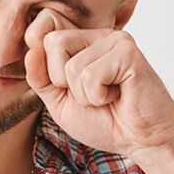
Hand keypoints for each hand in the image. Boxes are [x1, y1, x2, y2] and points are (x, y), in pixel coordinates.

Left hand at [23, 7, 173, 161]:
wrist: (142, 141)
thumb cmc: (106, 122)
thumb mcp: (60, 102)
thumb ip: (41, 77)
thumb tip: (31, 48)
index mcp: (83, 42)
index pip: (45, 32)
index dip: (45, 63)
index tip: (67, 86)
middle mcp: (99, 35)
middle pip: (52, 43)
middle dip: (63, 82)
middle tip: (90, 94)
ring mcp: (115, 40)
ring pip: (71, 66)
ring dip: (84, 95)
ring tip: (107, 97)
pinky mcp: (128, 52)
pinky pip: (90, 76)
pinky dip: (98, 97)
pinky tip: (118, 96)